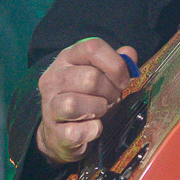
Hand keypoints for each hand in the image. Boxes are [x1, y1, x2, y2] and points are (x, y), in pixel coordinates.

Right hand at [35, 38, 135, 164]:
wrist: (62, 132)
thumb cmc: (87, 98)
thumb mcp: (102, 76)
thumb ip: (116, 63)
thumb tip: (130, 53)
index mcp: (67, 58)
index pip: (92, 47)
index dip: (115, 64)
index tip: (124, 81)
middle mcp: (53, 78)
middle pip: (90, 78)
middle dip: (109, 91)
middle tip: (111, 98)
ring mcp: (49, 105)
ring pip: (74, 104)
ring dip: (98, 109)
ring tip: (100, 111)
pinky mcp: (53, 131)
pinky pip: (76, 131)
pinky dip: (92, 131)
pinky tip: (94, 127)